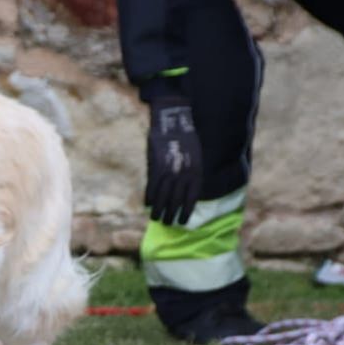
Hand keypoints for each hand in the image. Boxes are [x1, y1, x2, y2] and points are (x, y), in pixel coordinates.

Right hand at [144, 93, 203, 225]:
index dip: (186, 212)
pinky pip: (152, 186)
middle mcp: (183, 174)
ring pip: (163, 196)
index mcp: (196, 172)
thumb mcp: (195, 157)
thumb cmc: (186, 138)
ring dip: (158, 209)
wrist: (173, 121)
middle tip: (166, 223)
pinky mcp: (156, 166)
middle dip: (171, 214)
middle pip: (176, 200)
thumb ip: (190, 174)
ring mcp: (169, 171)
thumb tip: (183, 191)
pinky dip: (149, 196)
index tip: (182, 222)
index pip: (191, 198)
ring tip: (155, 218)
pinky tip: (147, 205)